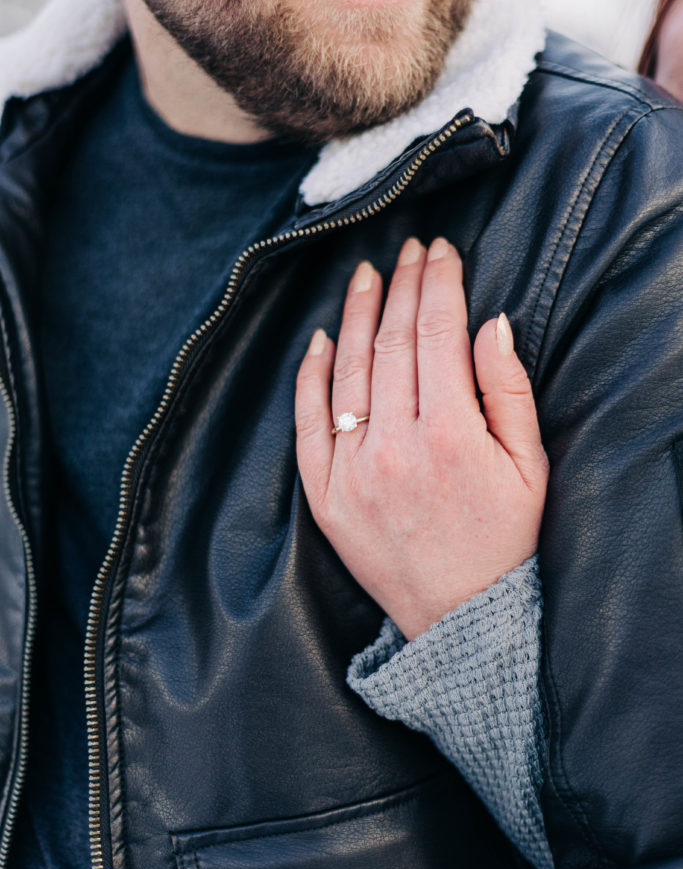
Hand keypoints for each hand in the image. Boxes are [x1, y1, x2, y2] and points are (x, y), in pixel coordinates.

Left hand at [295, 237, 548, 640]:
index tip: (439, 253)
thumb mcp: (529, 466)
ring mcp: (352, 471)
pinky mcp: (323, 494)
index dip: (438, 285)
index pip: (437, 335)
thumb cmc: (502, 537)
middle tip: (407, 251)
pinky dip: (311, 375)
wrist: (459, 616)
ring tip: (365, 275)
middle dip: (401, 287)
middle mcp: (395, 448)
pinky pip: (308, 421)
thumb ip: (508, 390)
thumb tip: (489, 323)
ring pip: (347, 372)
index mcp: (452, 437)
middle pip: (392, 343)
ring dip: (357, 316)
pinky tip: (321, 338)